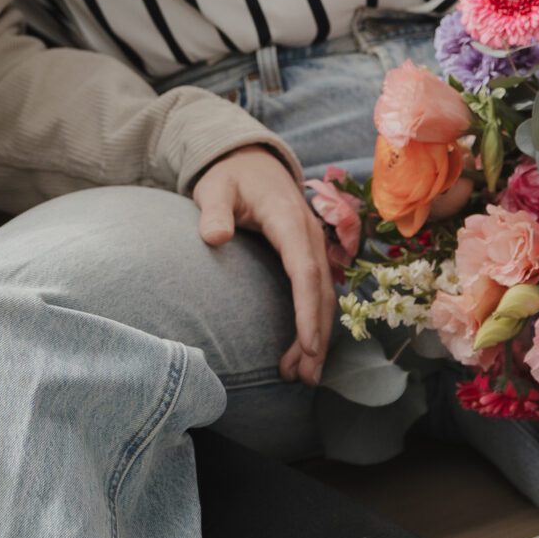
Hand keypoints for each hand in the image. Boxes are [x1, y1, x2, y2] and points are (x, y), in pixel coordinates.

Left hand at [191, 145, 335, 386]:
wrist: (250, 160)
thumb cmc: (230, 177)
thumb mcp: (216, 187)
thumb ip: (214, 210)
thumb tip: (215, 237)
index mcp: (289, 220)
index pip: (305, 272)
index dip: (308, 311)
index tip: (308, 346)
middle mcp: (309, 235)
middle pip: (321, 292)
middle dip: (317, 337)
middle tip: (305, 377)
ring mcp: (313, 246)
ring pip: (324, 296)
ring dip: (318, 336)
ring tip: (303, 375)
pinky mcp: (308, 255)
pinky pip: (317, 292)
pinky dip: (314, 322)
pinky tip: (304, 349)